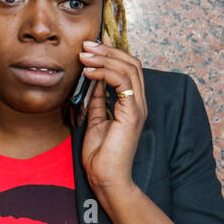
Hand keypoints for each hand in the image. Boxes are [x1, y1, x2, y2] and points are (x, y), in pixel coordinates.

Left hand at [78, 41, 147, 194]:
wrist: (106, 177)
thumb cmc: (101, 155)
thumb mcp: (95, 120)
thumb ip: (97, 100)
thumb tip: (92, 81)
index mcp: (132, 104)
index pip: (129, 68)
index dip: (112, 53)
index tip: (91, 46)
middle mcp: (139, 103)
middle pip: (131, 63)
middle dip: (108, 50)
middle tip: (86, 46)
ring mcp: (137, 107)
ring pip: (129, 68)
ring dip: (104, 58)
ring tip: (84, 56)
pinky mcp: (132, 113)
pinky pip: (123, 82)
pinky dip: (105, 72)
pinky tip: (88, 72)